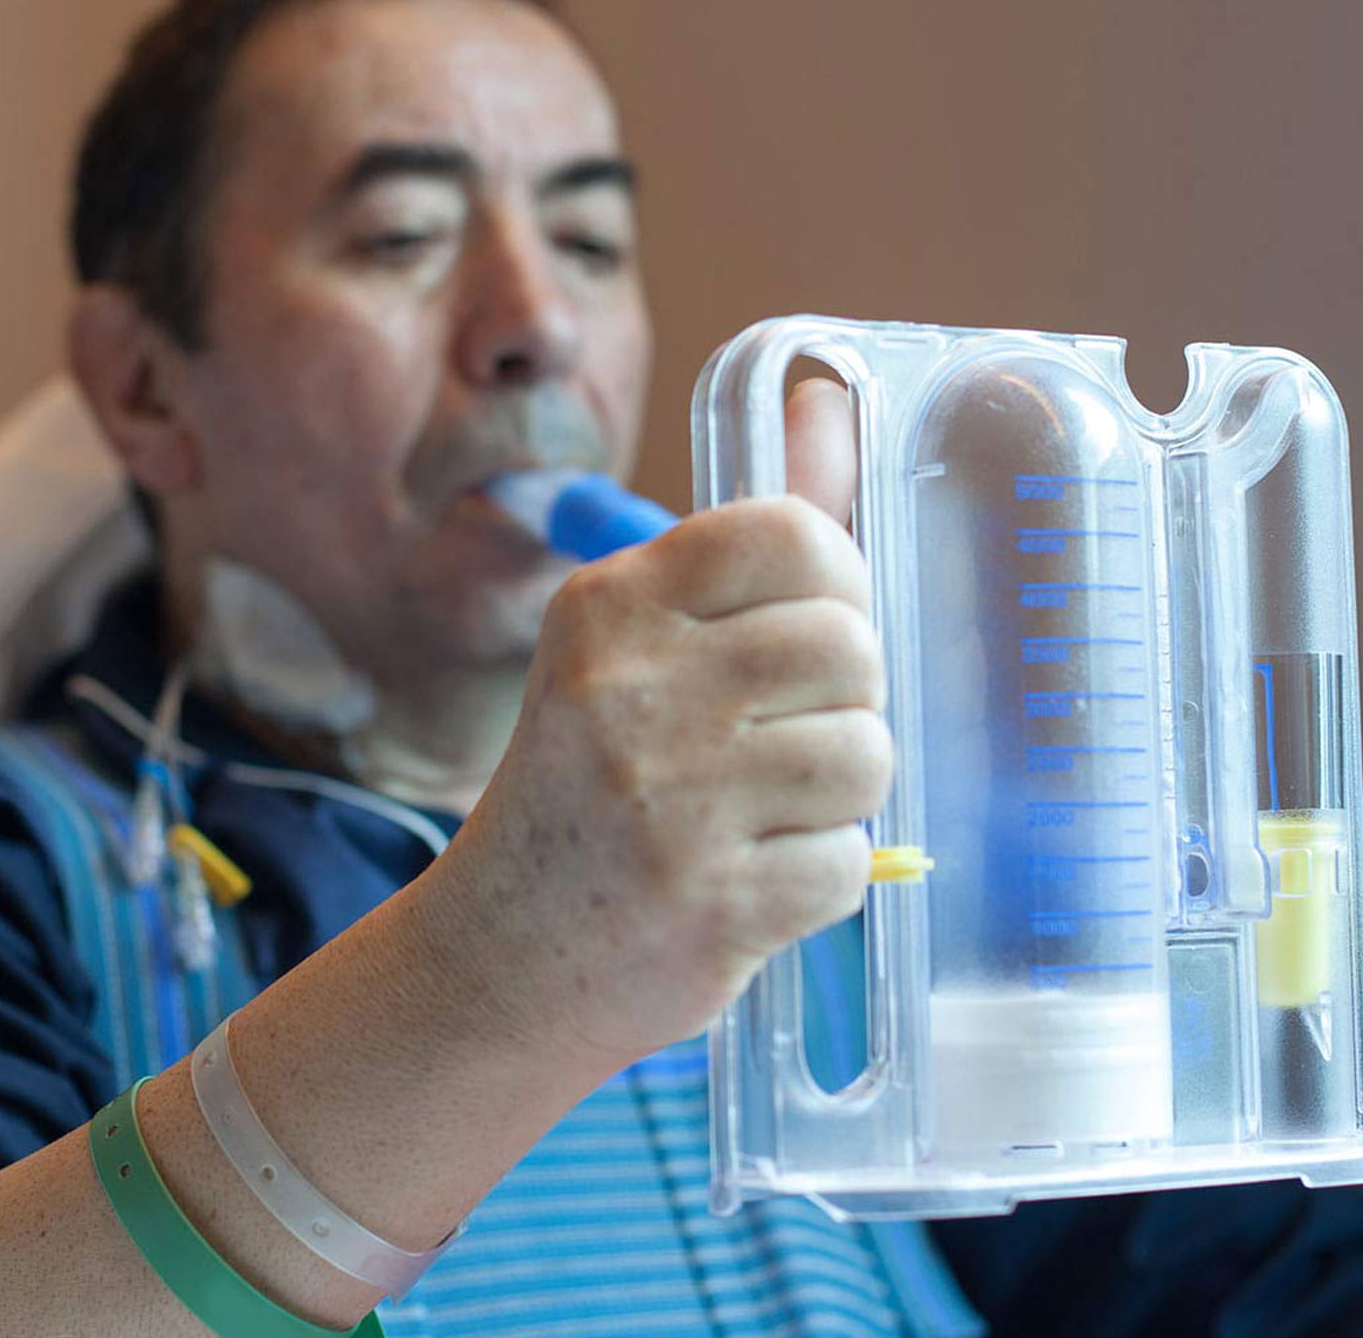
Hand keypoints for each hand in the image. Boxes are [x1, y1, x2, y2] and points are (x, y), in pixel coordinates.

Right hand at [432, 380, 881, 1061]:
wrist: (496, 963)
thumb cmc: (588, 787)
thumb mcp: (638, 642)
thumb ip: (751, 531)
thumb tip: (830, 399)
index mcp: (611, 605)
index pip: (796, 536)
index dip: (832, 589)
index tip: (796, 639)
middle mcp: (632, 690)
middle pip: (849, 646)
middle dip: (843, 701)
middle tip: (778, 743)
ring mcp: (670, 803)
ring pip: (866, 755)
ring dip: (837, 797)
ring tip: (763, 815)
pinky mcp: (712, 905)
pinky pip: (849, 863)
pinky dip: (817, 882)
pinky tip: (749, 882)